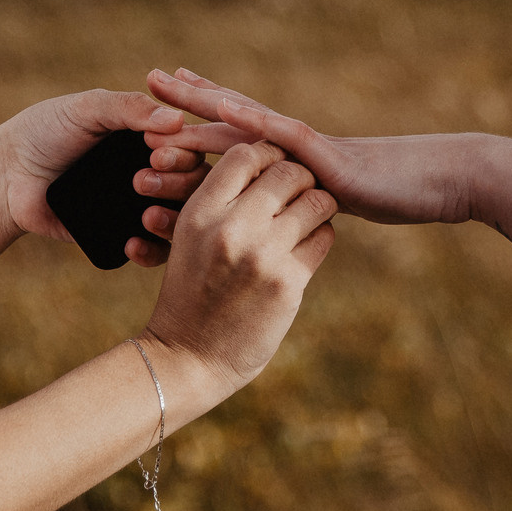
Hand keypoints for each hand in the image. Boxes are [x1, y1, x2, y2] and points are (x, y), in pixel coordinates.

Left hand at [0, 89, 217, 267]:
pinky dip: (152, 250)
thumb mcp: (88, 108)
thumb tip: (177, 119)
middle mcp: (158, 170)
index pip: (193, 144)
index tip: (156, 150)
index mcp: (155, 135)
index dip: (184, 149)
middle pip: (196, 183)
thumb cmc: (48, 129)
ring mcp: (144, 204)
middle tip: (142, 180)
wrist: (9, 173)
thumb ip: (129, 108)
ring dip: (172, 219)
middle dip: (178, 183)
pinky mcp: (125, 234)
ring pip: (183, 219)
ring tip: (146, 215)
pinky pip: (156, 251)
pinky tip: (133, 243)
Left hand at [141, 68, 481, 227]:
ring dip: (202, 120)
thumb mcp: (339, 202)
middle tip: (140, 86)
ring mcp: (311, 148)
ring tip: (160, 108)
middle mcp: (295, 144)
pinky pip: (285, 137)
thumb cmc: (400, 193)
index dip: (198, 120)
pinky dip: (252, 121)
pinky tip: (223, 111)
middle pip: (230, 122)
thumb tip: (287, 214)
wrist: (447, 181)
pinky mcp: (330, 158)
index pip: (236, 136)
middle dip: (184, 108)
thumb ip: (307, 201)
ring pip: (247, 131)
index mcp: (291, 157)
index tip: (156, 107)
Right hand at [142, 141, 337, 394]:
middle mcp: (230, 228)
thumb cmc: (190, 292)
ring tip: (309, 214)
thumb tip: (262, 160)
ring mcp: (262, 255)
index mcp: (199, 212)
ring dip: (318, 204)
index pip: (246, 154)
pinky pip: (323, 237)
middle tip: (300, 188)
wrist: (187, 357)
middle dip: (300, 176)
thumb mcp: (188, 238)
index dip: (267, 152)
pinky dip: (321, 235)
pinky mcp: (287, 282)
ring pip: (315, 201)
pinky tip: (307, 244)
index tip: (274, 164)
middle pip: (287, 171)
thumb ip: (220, 201)